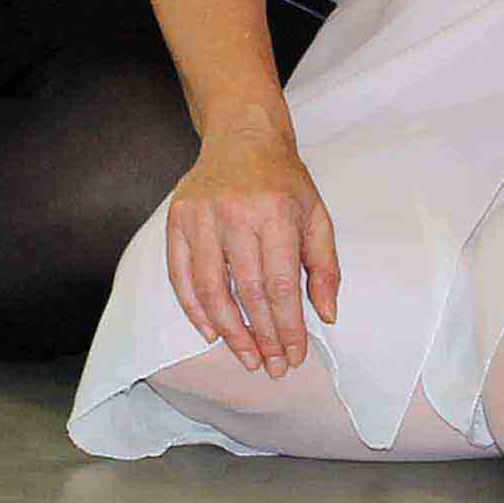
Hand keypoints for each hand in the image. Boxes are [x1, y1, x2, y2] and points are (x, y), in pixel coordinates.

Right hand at [162, 118, 339, 376]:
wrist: (242, 135)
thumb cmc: (283, 179)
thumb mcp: (316, 215)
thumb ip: (325, 267)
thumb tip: (325, 315)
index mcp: (276, 212)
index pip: (281, 285)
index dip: (287, 327)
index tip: (294, 355)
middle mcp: (236, 214)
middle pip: (247, 292)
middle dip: (261, 337)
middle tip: (271, 367)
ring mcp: (202, 216)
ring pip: (210, 289)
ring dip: (228, 331)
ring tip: (246, 357)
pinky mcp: (178, 219)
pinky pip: (180, 275)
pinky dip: (193, 308)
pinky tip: (211, 332)